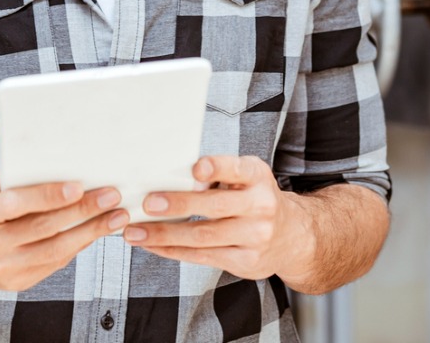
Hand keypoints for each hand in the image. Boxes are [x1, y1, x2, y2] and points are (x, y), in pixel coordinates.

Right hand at [0, 166, 128, 291]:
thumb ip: (2, 175)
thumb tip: (43, 165)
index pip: (16, 205)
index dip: (48, 195)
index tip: (78, 186)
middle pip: (43, 228)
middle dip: (82, 211)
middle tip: (111, 196)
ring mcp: (2, 269)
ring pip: (54, 250)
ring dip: (90, 232)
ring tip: (116, 216)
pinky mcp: (15, 283)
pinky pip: (53, 263)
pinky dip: (77, 246)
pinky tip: (96, 231)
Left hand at [121, 156, 312, 280]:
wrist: (293, 237)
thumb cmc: (256, 198)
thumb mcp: (247, 177)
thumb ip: (219, 175)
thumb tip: (173, 175)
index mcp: (258, 177)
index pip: (237, 169)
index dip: (217, 168)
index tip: (196, 167)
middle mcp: (261, 206)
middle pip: (215, 207)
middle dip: (179, 205)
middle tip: (148, 203)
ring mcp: (255, 237)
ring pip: (203, 237)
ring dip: (164, 234)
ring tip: (135, 231)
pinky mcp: (246, 262)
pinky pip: (202, 257)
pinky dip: (173, 251)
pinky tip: (151, 245)